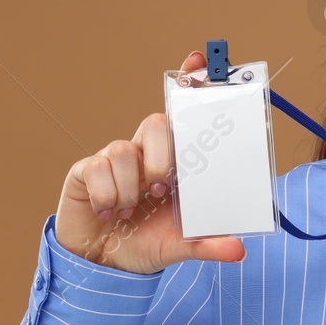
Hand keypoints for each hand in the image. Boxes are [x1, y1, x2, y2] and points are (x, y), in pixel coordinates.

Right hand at [53, 49, 246, 274]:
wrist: (103, 263)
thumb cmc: (145, 242)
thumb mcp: (181, 246)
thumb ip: (209, 243)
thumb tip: (239, 250)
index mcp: (174, 162)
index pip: (182, 115)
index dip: (188, 84)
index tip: (197, 61)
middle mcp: (145, 152)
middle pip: (155, 123)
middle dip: (161, 159)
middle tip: (160, 193)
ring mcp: (115, 158)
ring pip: (124, 148)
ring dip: (131, 186)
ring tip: (131, 210)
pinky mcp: (86, 170)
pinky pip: (98, 167)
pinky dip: (107, 195)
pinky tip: (109, 212)